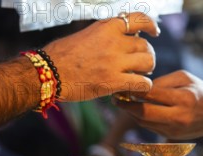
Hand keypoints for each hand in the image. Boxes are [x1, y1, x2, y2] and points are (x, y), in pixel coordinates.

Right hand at [44, 12, 158, 100]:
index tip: (155, 33)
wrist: (48, 73)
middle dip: (147, 56)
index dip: (151, 26)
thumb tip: (119, 40)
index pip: (139, 20)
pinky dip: (143, 87)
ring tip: (140, 76)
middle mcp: (114, 42)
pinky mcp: (113, 82)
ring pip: (148, 63)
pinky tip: (136, 90)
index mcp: (107, 27)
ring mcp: (115, 62)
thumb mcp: (85, 35)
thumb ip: (105, 36)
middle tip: (142, 65)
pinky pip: (142, 83)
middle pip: (146, 46)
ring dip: (147, 71)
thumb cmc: (61, 56)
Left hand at [116, 70, 202, 138]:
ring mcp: (174, 130)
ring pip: (144, 122)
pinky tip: (136, 110)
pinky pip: (150, 127)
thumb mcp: (183, 78)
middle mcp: (179, 117)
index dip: (134, 90)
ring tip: (123, 102)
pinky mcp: (171, 137)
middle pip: (143, 113)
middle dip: (126, 106)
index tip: (122, 84)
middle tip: (115, 98)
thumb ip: (161, 82)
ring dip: (132, 113)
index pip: (151, 94)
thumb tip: (139, 87)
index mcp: (183, 99)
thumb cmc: (199, 90)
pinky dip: (141, 118)